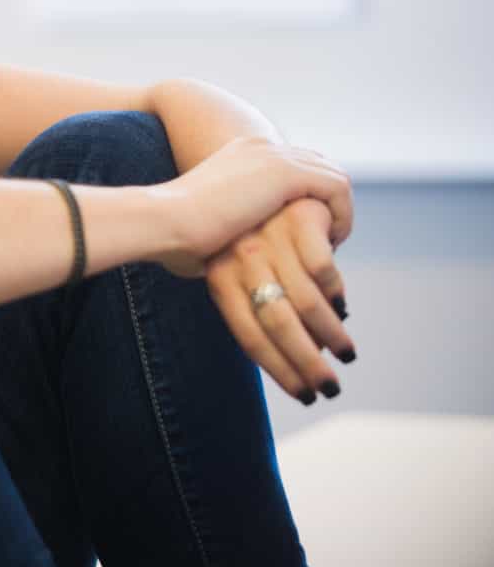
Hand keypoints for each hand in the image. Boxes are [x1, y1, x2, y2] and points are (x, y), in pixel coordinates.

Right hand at [151, 136, 353, 272]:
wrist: (164, 221)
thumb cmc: (172, 235)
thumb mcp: (205, 223)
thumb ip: (227, 227)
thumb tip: (225, 255)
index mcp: (239, 154)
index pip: (290, 165)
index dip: (305, 198)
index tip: (304, 234)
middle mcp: (260, 147)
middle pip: (317, 165)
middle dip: (327, 202)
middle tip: (326, 240)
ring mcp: (274, 156)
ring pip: (332, 176)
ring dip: (338, 211)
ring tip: (332, 245)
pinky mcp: (288, 173)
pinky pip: (338, 188)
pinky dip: (342, 216)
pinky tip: (331, 244)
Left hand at [204, 198, 356, 403]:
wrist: (229, 172)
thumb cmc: (226, 228)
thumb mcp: (223, 266)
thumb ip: (249, 299)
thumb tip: (292, 346)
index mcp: (220, 278)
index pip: (249, 336)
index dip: (279, 369)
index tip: (303, 394)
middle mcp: (240, 260)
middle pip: (278, 324)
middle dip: (308, 362)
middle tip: (331, 388)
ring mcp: (268, 237)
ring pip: (306, 300)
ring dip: (331, 332)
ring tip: (346, 353)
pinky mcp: (296, 215)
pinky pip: (322, 265)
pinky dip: (335, 288)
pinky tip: (342, 303)